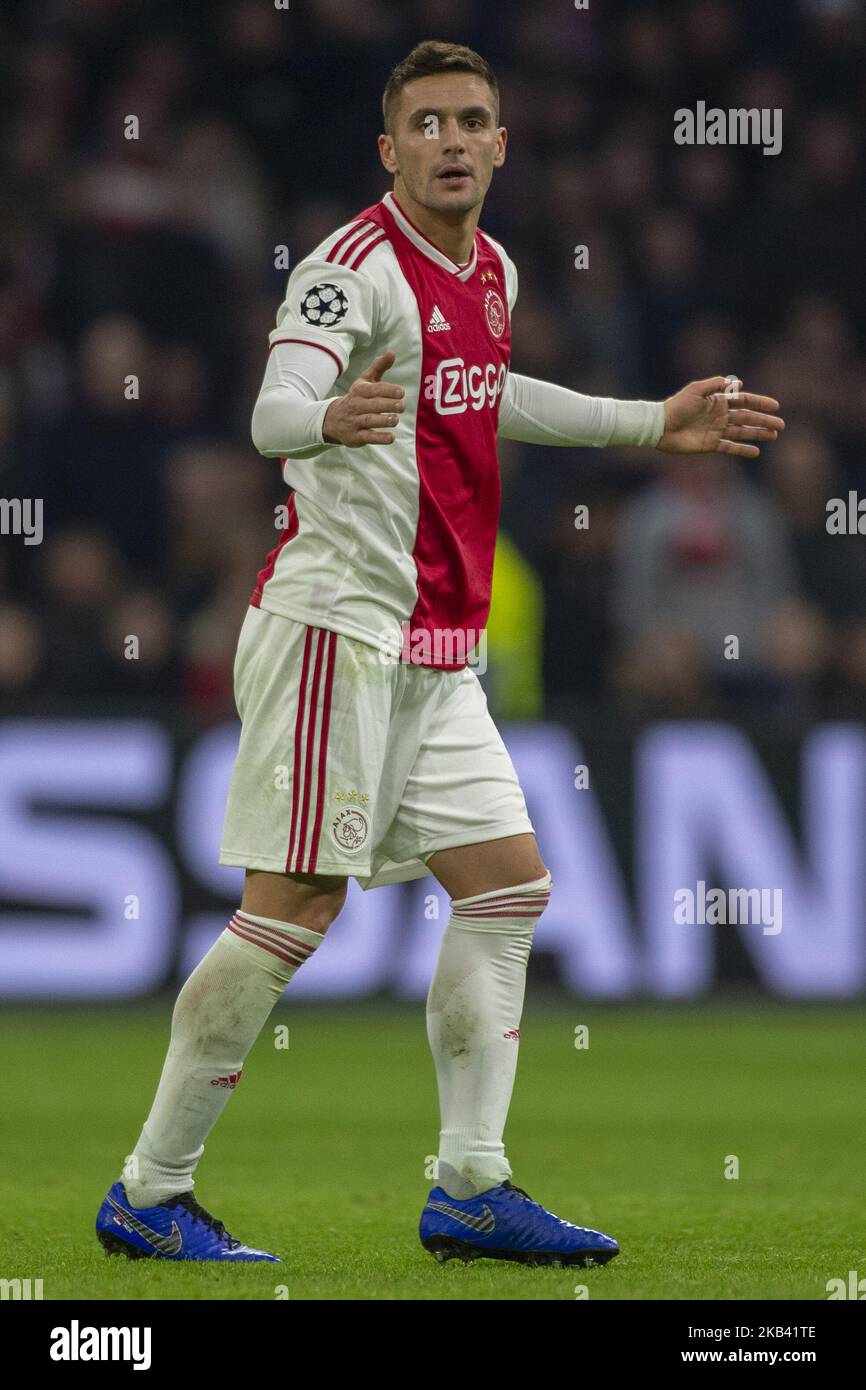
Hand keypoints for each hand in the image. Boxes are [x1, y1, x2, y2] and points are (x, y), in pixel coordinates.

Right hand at [322, 351, 404, 446]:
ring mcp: (354, 422)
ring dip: (383, 421)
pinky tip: (391, 437)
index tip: (401, 392)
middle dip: (388, 405)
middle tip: (402, 406)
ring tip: (395, 419)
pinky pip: (367, 437)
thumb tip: (392, 353)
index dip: (387, 390)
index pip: (373, 389)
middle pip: (372, 405)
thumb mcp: (364, 381)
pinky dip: (379, 438)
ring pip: (369, 421)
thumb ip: (379, 367)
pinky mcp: (355, 437)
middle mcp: (356, 406)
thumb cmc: (356, 398)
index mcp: (359, 391)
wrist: (332, 419)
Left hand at [656, 376, 784, 457]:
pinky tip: (756, 452)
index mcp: (719, 401)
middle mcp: (720, 416)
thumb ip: (715, 385)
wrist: (661, 427)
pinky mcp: (710, 445)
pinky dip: (742, 450)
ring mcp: (716, 431)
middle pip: (747, 418)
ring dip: (758, 434)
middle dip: (764, 420)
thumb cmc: (676, 406)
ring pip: (742, 432)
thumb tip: (737, 382)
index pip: (745, 400)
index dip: (760, 403)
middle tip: (781, 425)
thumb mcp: (695, 390)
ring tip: (773, 436)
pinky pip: (730, 448)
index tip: (775, 406)